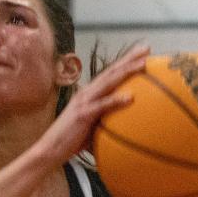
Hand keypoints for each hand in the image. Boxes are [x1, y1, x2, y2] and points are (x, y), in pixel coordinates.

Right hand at [39, 45, 148, 165]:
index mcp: (89, 93)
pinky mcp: (83, 113)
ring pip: (109, 82)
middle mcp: (87, 92)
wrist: (51, 148)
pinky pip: (102, 105)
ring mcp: (84, 101)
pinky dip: (115, 100)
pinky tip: (130, 97)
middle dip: (129, 58)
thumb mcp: (92, 126)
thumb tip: (127, 124)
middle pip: (111, 71)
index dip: (125, 61)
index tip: (142, 53)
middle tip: (146, 48)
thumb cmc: (72, 140)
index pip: (110, 73)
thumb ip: (106, 119)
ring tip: (144, 64)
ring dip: (127, 71)